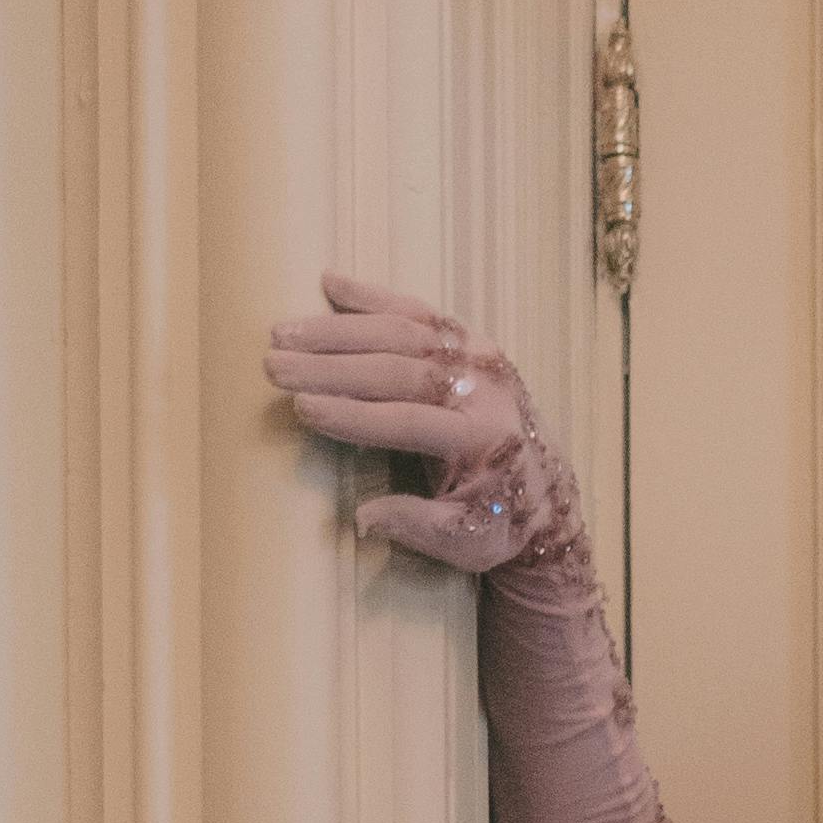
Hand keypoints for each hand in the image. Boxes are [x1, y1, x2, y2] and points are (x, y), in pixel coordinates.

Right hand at [266, 275, 554, 570]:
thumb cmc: (497, 523)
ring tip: (282, 333)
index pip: (408, 421)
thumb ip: (415, 526)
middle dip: (330, 366)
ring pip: (400, 333)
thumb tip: (361, 520)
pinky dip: (371, 295)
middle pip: (396, 370)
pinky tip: (327, 281)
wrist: (547, 491)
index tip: (302, 409)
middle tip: (275, 365)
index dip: (354, 416)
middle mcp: (483, 388)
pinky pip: (416, 311)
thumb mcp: (463, 541)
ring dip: (336, 330)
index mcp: (483, 439)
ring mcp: (477, 356)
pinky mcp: (469, 339)